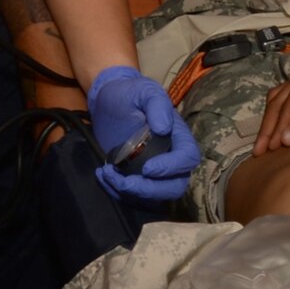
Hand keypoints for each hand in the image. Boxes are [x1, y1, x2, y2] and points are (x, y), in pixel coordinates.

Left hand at [87, 66, 200, 202]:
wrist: (107, 102)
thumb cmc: (129, 94)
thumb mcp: (144, 90)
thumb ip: (157, 103)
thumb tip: (164, 128)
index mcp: (178, 136)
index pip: (187, 158)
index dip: (172, 168)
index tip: (148, 168)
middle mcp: (170, 158)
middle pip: (175, 187)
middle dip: (150, 190)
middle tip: (124, 183)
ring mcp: (153, 171)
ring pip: (154, 197)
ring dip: (131, 193)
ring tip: (106, 173)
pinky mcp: (136, 178)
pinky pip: (134, 197)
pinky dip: (116, 192)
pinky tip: (102, 173)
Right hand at [254, 62, 289, 154]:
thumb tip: (284, 141)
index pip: (286, 107)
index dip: (277, 130)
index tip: (268, 150)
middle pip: (278, 101)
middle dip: (268, 127)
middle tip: (258, 150)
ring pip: (281, 98)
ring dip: (272, 119)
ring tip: (264, 141)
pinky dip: (282, 112)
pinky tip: (279, 126)